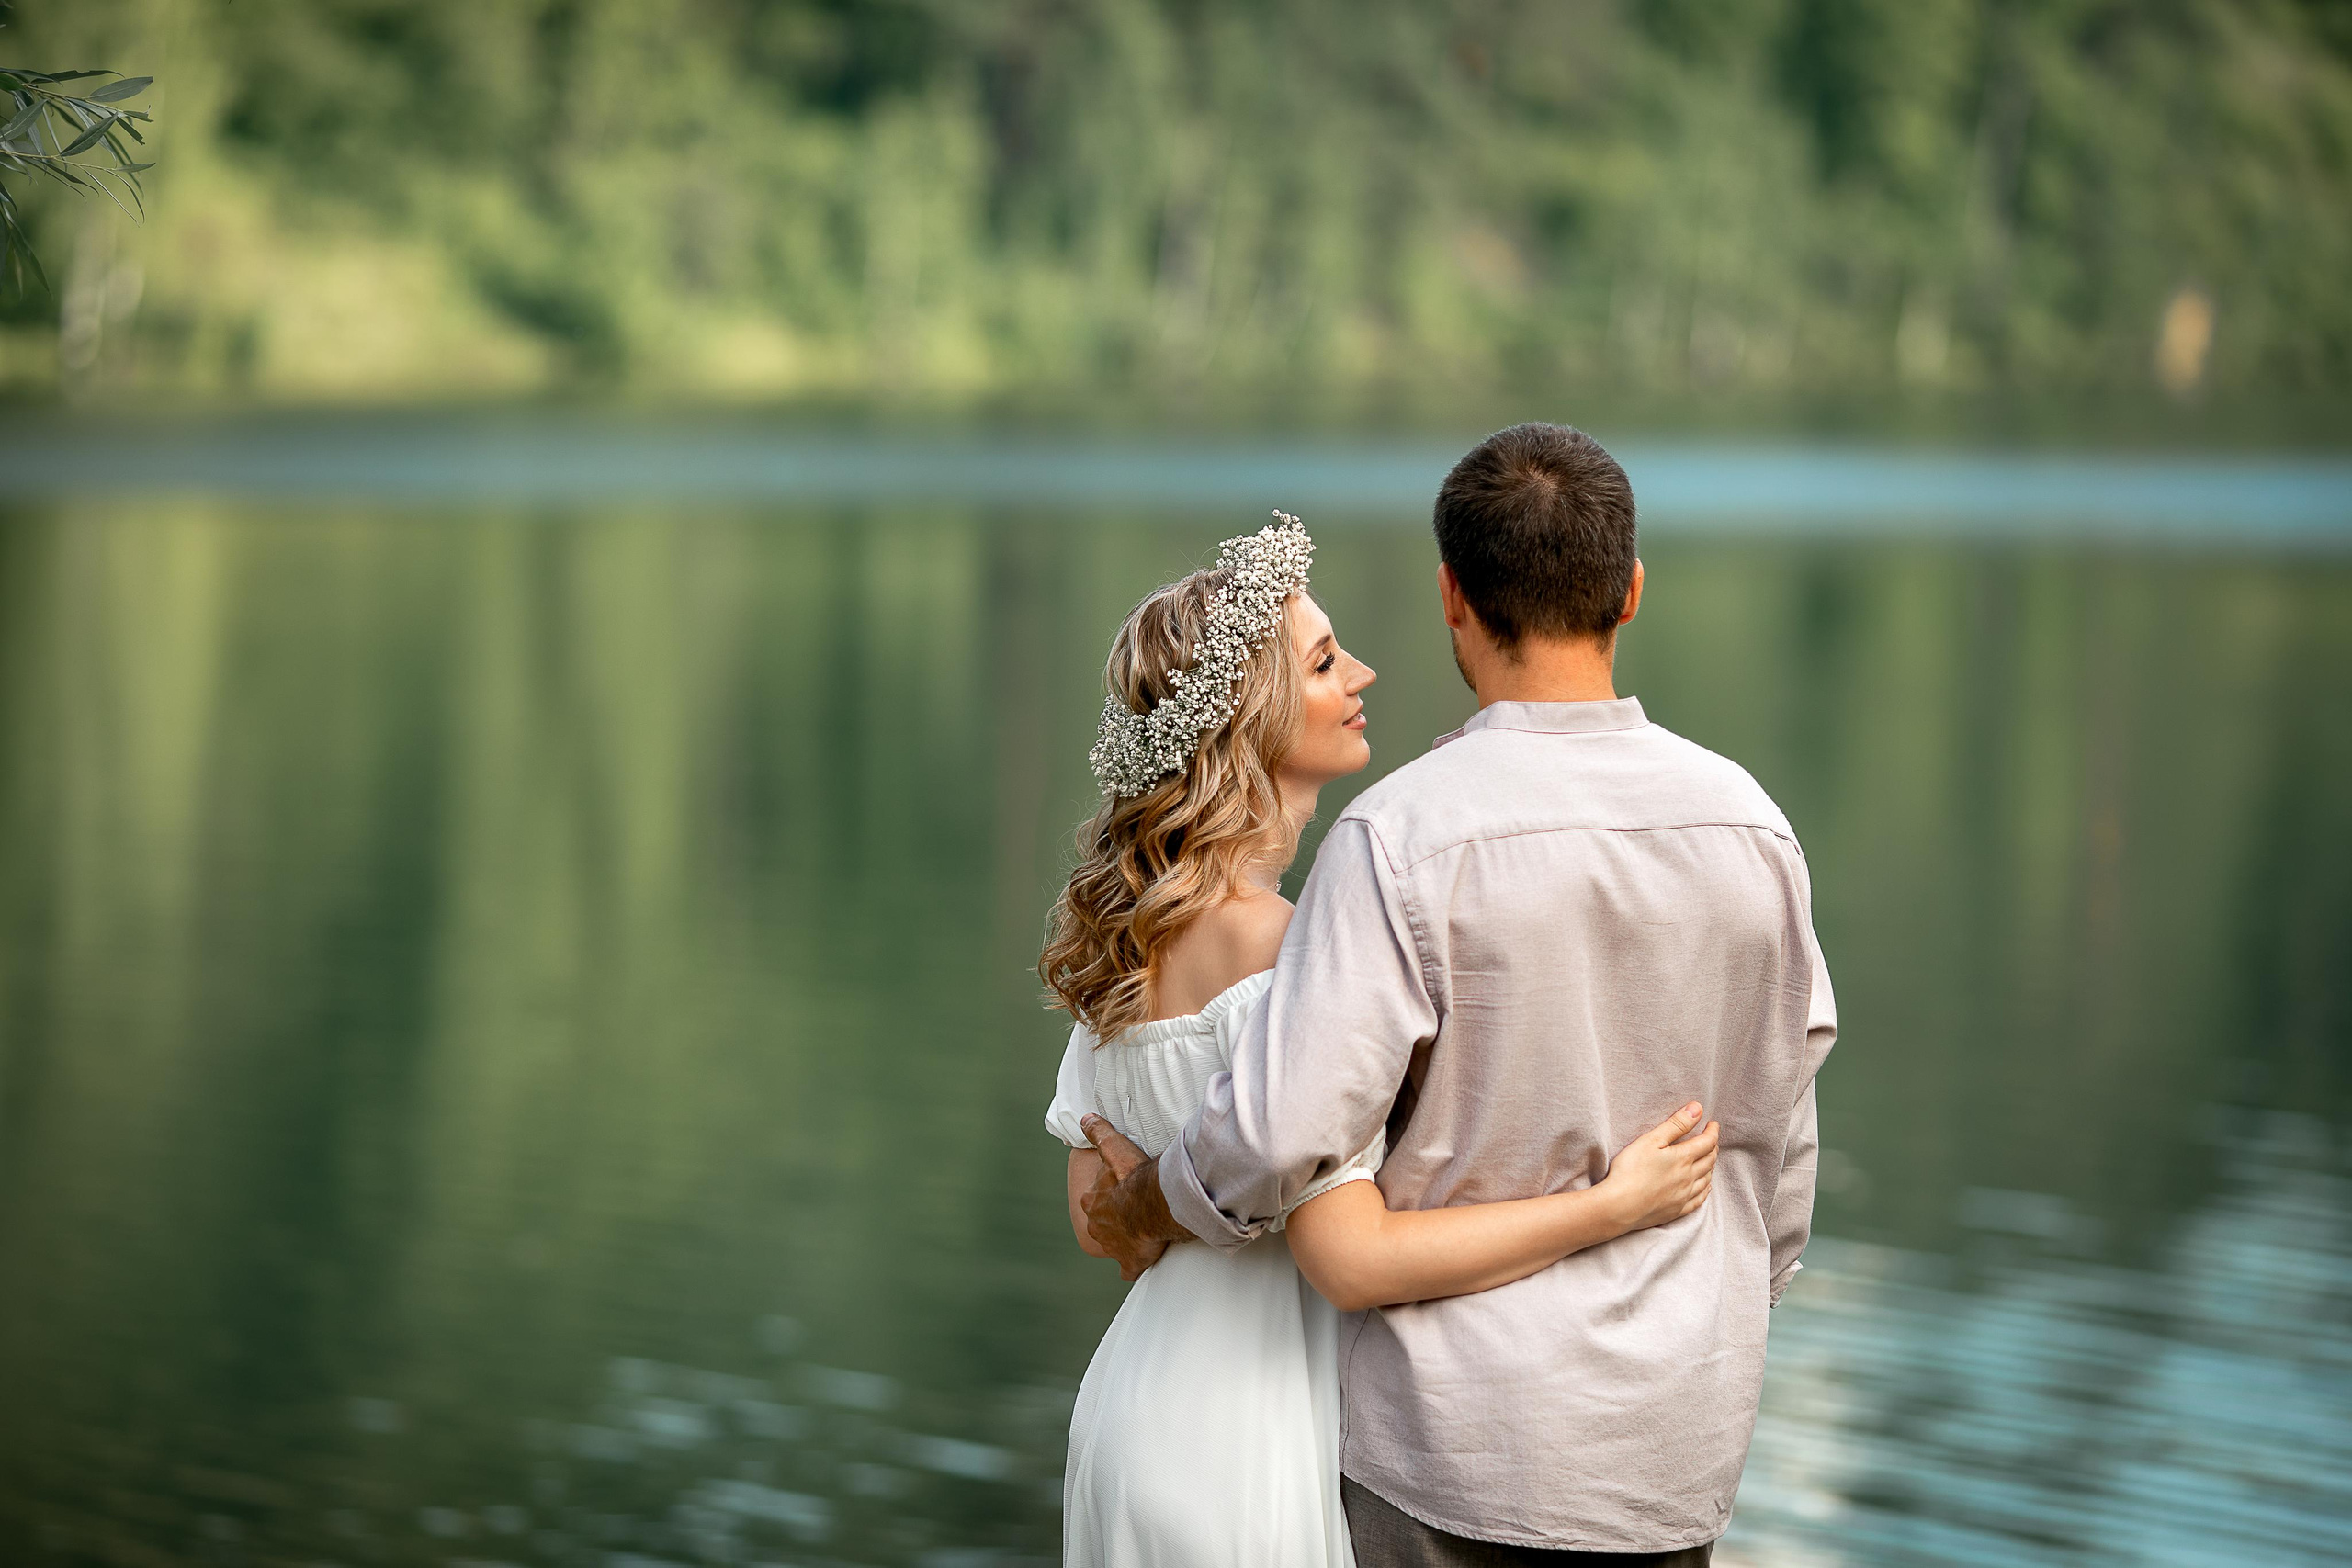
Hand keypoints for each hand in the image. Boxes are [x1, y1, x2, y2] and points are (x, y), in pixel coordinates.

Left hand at [1078, 1114, 1185, 1281]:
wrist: (1153, 1204)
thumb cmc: (1133, 1177)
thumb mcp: (1114, 1148)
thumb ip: (1099, 1133)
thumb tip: (1084, 1119)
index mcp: (1093, 1203)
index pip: (1095, 1202)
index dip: (1109, 1198)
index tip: (1122, 1195)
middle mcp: (1097, 1226)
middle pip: (1104, 1224)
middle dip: (1115, 1221)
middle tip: (1134, 1214)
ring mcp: (1112, 1247)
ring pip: (1114, 1245)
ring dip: (1125, 1241)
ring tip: (1141, 1234)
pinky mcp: (1129, 1262)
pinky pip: (1128, 1269)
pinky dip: (1132, 1266)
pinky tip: (1139, 1263)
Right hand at [1596, 1102, 1717, 1232]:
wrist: (1619, 1206)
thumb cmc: (1631, 1170)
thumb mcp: (1652, 1140)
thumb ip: (1676, 1124)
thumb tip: (1698, 1109)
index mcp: (1684, 1158)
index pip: (1707, 1142)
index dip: (1712, 1131)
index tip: (1712, 1123)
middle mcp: (1689, 1177)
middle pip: (1710, 1160)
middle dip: (1713, 1147)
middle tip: (1710, 1139)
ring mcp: (1684, 1196)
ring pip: (1706, 1179)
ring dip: (1711, 1167)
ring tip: (1708, 1159)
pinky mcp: (1677, 1210)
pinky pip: (1699, 1199)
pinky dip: (1705, 1189)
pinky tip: (1705, 1187)